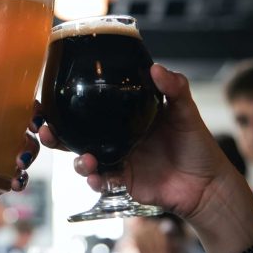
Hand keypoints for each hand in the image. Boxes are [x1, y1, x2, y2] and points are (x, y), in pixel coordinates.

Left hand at [0, 60, 39, 233]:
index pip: (4, 105)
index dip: (22, 101)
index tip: (32, 101)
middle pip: (21, 127)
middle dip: (34, 127)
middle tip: (34, 129)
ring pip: (24, 152)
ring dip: (30, 152)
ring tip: (20, 160)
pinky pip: (18, 179)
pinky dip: (22, 178)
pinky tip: (14, 179)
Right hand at [40, 64, 252, 252]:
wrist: (207, 185)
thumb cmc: (197, 145)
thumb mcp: (185, 111)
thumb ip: (174, 88)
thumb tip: (156, 68)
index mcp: (123, 117)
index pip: (89, 108)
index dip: (66, 106)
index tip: (48, 100)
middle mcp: (115, 137)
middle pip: (76, 135)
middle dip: (55, 134)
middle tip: (45, 130)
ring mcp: (117, 159)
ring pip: (83, 158)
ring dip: (76, 160)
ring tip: (85, 160)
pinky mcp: (122, 180)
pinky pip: (101, 180)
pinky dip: (95, 180)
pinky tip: (98, 178)